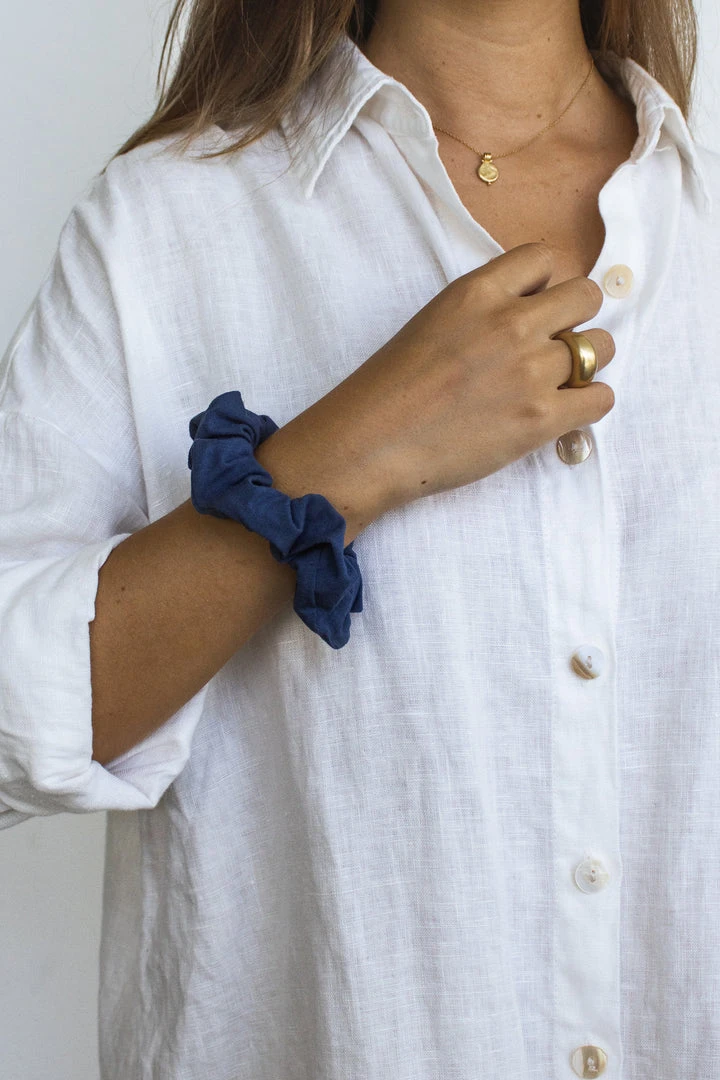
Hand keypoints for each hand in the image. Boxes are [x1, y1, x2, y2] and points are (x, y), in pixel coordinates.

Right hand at [256, 242, 614, 535]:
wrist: (371, 446)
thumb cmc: (390, 391)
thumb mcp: (433, 322)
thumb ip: (483, 310)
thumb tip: (528, 315)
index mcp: (478, 291)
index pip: (545, 258)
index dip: (545, 284)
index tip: (533, 308)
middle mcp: (510, 322)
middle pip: (586, 296)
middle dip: (576, 319)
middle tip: (551, 347)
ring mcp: (530, 371)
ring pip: (599, 347)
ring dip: (584, 363)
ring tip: (555, 384)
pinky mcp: (541, 418)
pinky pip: (601, 397)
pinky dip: (590, 403)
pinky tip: (564, 412)